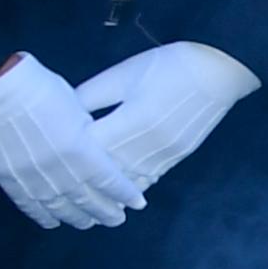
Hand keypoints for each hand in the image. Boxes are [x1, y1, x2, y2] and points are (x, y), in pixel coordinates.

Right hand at [0, 55, 143, 231]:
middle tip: (117, 219)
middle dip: (105, 212)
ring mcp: (33, 178)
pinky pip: (29, 204)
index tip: (137, 203)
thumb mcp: (76, 108)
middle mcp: (60, 171)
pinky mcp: (9, 179)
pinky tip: (52, 221)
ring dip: (76, 218)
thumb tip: (94, 147)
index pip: (111, 182)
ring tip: (88, 223)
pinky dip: (42, 214)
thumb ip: (87, 134)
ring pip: (59, 207)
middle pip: (88, 201)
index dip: (125, 195)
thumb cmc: (38, 88)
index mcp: (82, 151)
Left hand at [73, 41, 258, 192]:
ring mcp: (164, 153)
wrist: (220, 70)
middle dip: (83, 181)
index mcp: (132, 118)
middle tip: (57, 189)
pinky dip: (130, 188)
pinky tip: (118, 195)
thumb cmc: (169, 65)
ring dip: (107, 194)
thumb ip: (92, 94)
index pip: (92, 146)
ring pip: (128, 182)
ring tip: (84, 203)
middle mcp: (148, 143)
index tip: (47, 156)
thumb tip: (63, 111)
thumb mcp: (124, 73)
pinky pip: (148, 179)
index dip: (69, 152)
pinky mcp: (176, 157)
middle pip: (108, 170)